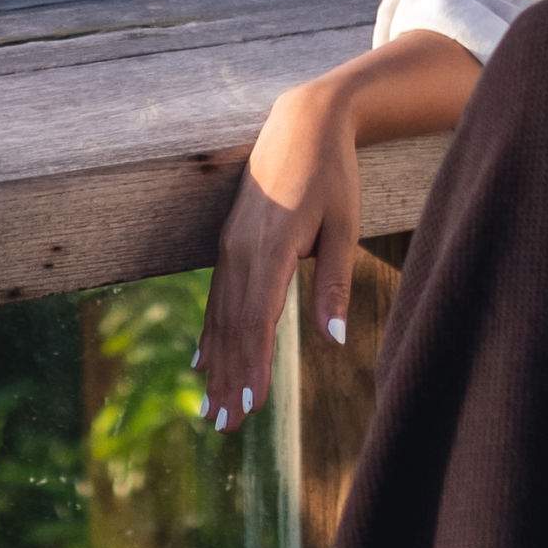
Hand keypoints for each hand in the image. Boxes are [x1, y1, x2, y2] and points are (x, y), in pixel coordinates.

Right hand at [192, 77, 364, 431]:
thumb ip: (335, 283)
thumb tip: (332, 341)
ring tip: (212, 409)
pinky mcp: (229, 242)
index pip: (259, 318)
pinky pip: (215, 296)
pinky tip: (202, 363)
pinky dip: (209, 333)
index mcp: (272, 246)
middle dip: (229, 378)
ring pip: (220, 315)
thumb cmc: (334, 174)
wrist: (303, 121)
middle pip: (232, 325)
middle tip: (225, 427)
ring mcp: (230, 245)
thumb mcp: (345, 227)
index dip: (253, 365)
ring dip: (217, 365)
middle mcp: (242, 249)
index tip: (251, 405)